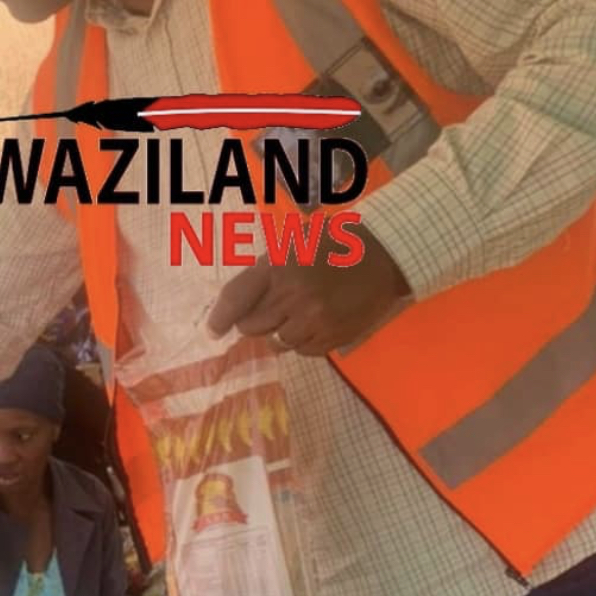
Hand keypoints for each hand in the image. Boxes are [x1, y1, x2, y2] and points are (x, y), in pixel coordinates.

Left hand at [207, 223, 409, 356]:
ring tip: (297, 315)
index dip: (219, 318)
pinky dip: (303, 342)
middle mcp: (292, 296)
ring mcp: (313, 320)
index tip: (212, 331)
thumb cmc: (333, 244)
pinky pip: (302, 352)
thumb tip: (236, 302)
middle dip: (254, 322)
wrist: (383, 258)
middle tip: (269, 311)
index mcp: (278, 268)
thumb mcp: (294, 243)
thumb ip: (265, 270)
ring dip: (279, 333)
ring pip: (276, 342)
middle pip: (252, 326)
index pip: (235, 298)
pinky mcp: (331, 337)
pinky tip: (316, 323)